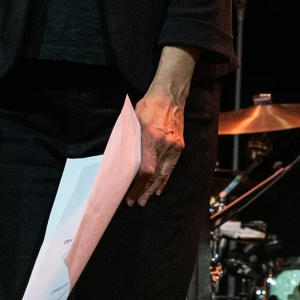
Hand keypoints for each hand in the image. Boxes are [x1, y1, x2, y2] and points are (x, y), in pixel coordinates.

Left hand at [125, 92, 185, 206]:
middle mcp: (165, 145)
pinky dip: (164, 179)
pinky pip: (171, 167)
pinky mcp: (179, 146)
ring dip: (154, 189)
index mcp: (151, 138)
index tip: (129, 194)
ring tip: (146, 199)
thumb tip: (120, 161)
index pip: (145, 169)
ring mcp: (174, 146)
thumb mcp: (134, 121)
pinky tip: (159, 188)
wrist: (170, 96)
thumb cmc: (148, 106)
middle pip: (155, 175)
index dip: (137, 185)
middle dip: (144, 191)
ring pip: (164, 174)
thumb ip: (130, 142)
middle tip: (136, 202)